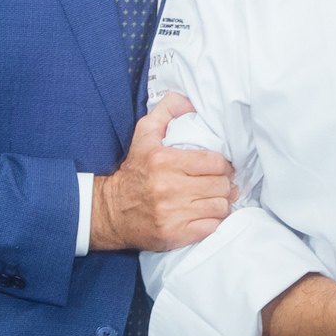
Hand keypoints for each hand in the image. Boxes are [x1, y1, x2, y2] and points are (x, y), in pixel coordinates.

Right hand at [89, 92, 234, 251]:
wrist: (111, 211)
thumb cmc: (134, 172)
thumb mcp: (144, 134)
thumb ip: (166, 111)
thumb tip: (189, 101)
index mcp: (164, 160)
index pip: (214, 162)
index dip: (223, 165)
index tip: (220, 168)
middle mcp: (168, 187)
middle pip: (221, 185)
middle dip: (224, 184)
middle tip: (219, 184)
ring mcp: (172, 213)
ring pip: (220, 207)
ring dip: (221, 203)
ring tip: (213, 199)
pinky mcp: (174, 234)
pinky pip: (211, 227)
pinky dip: (213, 221)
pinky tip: (206, 215)